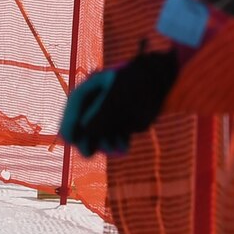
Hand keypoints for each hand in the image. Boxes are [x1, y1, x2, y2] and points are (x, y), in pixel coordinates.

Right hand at [57, 50, 180, 156]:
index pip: (74, 106)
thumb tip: (83, 130)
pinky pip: (115, 136)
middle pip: (84, 122)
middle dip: (88, 139)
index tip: (70, 139)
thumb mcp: (118, 99)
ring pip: (101, 133)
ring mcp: (111, 111)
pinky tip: (124, 148)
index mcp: (92, 87)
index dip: (70, 123)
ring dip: (105, 143)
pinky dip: (118, 142)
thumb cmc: (139, 84)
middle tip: (88, 153)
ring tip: (115, 149)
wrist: (164, 80)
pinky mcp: (123, 121)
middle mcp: (98, 100)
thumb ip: (100, 115)